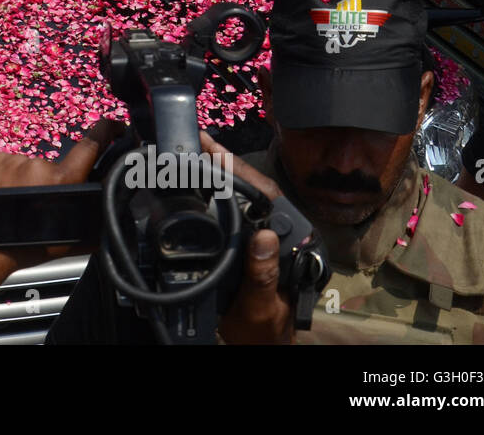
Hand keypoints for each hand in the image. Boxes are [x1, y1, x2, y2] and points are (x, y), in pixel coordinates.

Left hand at [0, 120, 124, 343]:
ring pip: (29, 169)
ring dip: (27, 183)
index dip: (107, 130)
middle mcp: (39, 165)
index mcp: (62, 181)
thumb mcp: (66, 240)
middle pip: (54, 169)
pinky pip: (9, 167)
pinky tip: (2, 199)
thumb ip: (90, 222)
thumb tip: (108, 213)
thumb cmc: (24, 249)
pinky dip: (8, 180)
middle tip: (37, 209)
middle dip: (50, 185)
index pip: (92, 145)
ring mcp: (14, 160)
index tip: (116, 125)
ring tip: (14, 208)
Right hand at [199, 132, 294, 344]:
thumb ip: (263, 273)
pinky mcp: (251, 243)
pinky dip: (217, 190)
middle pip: (253, 187)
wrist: (258, 346)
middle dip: (225, 160)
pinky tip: (200, 180)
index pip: (265, 194)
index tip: (212, 146)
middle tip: (195, 138)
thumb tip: (265, 237)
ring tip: (196, 149)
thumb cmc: (262, 329)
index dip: (238, 168)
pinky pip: (236, 209)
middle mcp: (281, 233)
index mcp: (289, 242)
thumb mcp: (260, 304)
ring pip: (245, 195)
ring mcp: (266, 237)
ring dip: (221, 171)